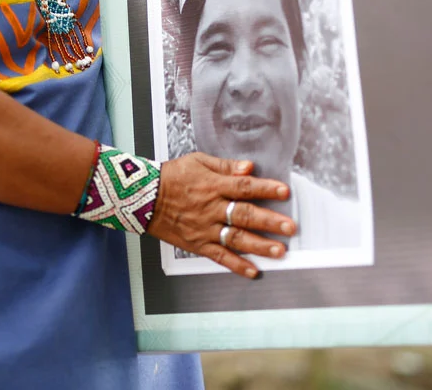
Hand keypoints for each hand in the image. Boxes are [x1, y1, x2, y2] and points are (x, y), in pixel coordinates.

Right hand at [147, 153, 295, 278]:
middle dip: (270, 222)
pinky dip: (237, 265)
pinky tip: (253, 270)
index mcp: (213, 186)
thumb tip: (249, 168)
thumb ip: (225, 166)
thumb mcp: (197, 161)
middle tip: (290, 227)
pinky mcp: (197, 244)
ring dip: (260, 246)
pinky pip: (219, 256)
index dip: (266, 188)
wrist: (142, 198)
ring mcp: (205, 228)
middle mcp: (211, 208)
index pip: (244, 187)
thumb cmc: (170, 177)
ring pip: (236, 239)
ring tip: (280, 251)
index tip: (284, 192)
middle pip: (245, 215)